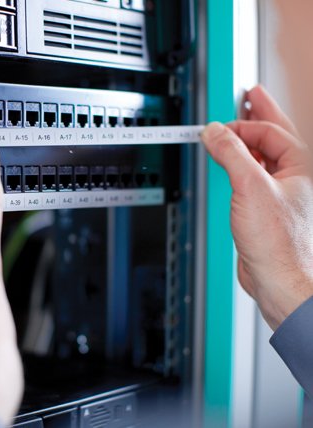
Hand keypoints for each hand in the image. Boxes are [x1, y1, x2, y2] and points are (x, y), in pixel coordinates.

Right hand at [202, 85, 312, 330]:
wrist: (279, 278)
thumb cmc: (280, 241)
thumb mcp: (250, 186)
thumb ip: (231, 153)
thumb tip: (215, 132)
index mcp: (301, 165)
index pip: (268, 131)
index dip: (242, 123)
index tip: (218, 123)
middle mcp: (293, 176)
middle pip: (273, 136)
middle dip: (259, 116)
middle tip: (250, 96)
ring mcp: (279, 191)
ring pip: (262, 157)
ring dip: (246, 141)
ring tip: (237, 125)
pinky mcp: (263, 207)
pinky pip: (251, 177)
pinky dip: (239, 165)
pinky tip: (233, 162)